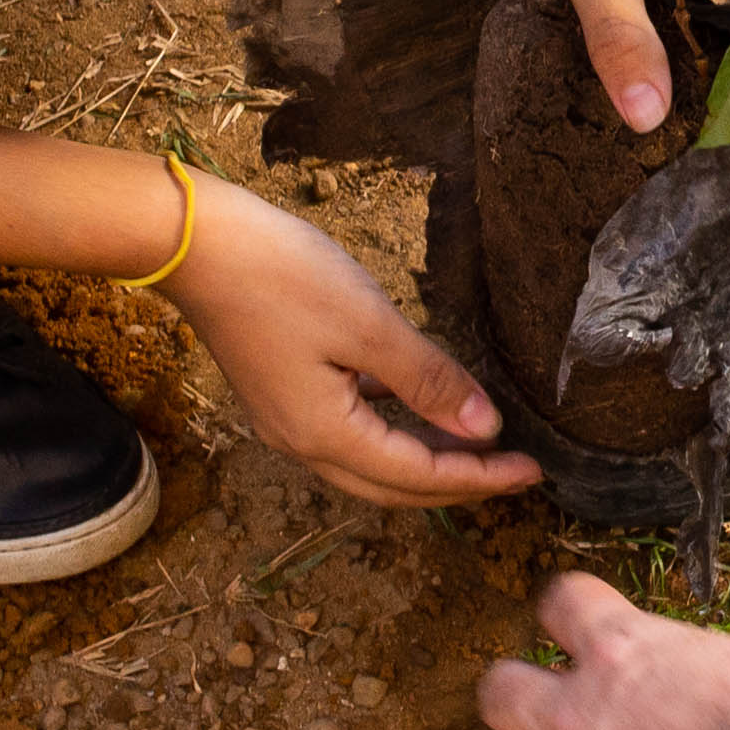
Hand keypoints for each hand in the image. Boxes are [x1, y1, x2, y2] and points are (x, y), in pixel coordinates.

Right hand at [158, 182, 539, 507]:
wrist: (195, 244)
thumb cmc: (281, 277)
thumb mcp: (369, 325)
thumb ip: (427, 381)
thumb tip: (483, 429)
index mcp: (326, 434)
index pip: (419, 476)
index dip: (480, 478)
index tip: (534, 471)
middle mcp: (302, 442)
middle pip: (394, 485)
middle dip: (458, 484)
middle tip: (515, 474)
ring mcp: (286, 421)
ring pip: (370, 463)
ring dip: (425, 461)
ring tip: (476, 448)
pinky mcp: (280, 394)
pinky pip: (349, 431)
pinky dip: (392, 430)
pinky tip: (415, 407)